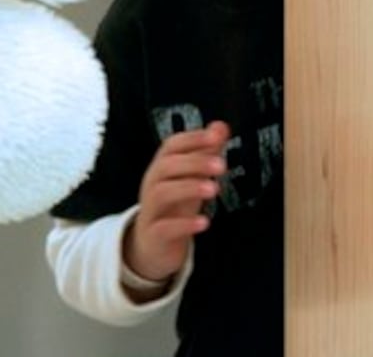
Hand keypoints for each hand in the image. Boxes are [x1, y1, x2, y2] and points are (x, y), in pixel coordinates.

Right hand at [124, 121, 229, 283]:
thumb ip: (205, 153)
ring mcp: (151, 209)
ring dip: (188, 188)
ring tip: (214, 189)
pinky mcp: (154, 235)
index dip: (192, 138)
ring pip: (162, 193)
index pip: (172, 145)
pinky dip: (184, 224)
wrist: (152, 246)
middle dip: (194, 162)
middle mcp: (152, 183)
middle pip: (166, 166)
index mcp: (162, 167)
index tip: (216, 136)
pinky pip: (164, 227)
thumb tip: (221, 126)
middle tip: (221, 165)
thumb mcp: (191, 179)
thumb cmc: (174, 206)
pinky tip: (204, 222)